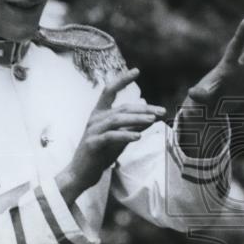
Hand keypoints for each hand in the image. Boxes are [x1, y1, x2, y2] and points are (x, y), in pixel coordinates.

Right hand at [57, 69, 164, 201]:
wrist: (81, 174)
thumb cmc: (101, 154)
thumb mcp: (120, 138)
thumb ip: (132, 126)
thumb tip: (151, 117)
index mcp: (99, 114)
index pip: (109, 91)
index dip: (122, 80)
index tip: (136, 70)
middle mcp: (95, 118)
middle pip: (122, 108)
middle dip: (144, 109)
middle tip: (162, 111)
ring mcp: (92, 130)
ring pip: (117, 120)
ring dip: (137, 119)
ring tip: (153, 120)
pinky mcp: (93, 143)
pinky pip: (111, 136)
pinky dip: (126, 135)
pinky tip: (139, 136)